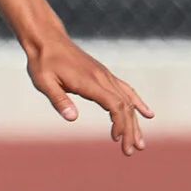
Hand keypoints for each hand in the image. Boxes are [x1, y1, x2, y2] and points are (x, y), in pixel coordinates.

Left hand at [25, 35, 153, 154]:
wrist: (47, 39)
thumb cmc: (43, 62)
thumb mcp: (44, 82)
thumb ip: (59, 100)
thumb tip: (72, 118)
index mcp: (89, 81)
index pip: (114, 104)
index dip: (120, 123)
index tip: (117, 139)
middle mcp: (103, 78)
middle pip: (125, 106)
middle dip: (130, 130)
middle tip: (131, 151)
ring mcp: (105, 75)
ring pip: (127, 100)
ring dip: (135, 122)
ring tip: (140, 143)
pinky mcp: (104, 75)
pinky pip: (126, 90)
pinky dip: (137, 103)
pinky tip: (147, 114)